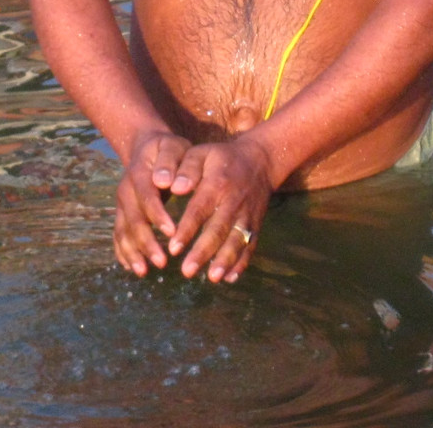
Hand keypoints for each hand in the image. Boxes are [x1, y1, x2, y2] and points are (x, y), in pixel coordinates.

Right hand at [113, 130, 190, 276]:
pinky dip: (123, 252)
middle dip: (145, 241)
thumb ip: (171, 161)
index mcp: (139, 172)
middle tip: (162, 262)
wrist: (147, 147)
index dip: (157, 215)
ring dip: (132, 252)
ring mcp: (121, 203)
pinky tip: (133, 267)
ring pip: (123, 230)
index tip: (172, 232)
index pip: (146, 195)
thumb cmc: (169, 149)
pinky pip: (118, 235)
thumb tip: (164, 181)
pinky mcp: (122, 213)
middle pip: (132, 218)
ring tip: (144, 271)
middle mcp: (125, 189)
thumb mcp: (174, 146)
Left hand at [164, 138, 273, 283]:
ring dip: (226, 260)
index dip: (187, 229)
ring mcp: (248, 215)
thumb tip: (174, 188)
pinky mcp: (256, 224)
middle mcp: (234, 202)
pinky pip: (251, 245)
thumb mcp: (202, 153)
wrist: (259, 160)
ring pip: (237, 241)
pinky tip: (230, 278)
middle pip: (219, 229)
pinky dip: (242, 262)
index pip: (200, 209)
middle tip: (187, 271)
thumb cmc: (220, 158)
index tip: (173, 248)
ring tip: (213, 278)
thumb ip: (186, 168)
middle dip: (204, 252)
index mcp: (217, 184)